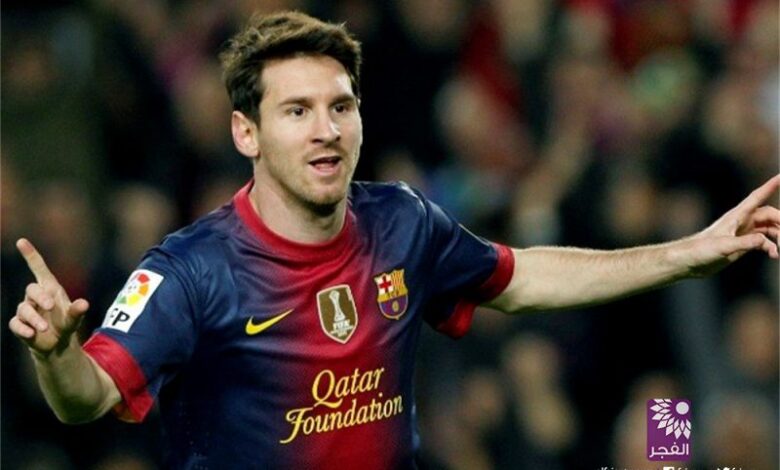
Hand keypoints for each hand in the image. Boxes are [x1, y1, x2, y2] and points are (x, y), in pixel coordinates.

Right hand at [9, 238, 89, 355]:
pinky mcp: (20, 324)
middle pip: (31, 289)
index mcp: (50, 289)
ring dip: (34, 318)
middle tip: (50, 306)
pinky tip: (31, 334)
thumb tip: (84, 304)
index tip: (21, 241)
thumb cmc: (66, 323)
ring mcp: (26, 310)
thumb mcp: (74, 318)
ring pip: (23, 308)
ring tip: (44, 328)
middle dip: (40, 296)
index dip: (30, 255)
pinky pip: (15, 323)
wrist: (57, 344)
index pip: (38, 268)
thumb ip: (77, 311)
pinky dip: (22, 329)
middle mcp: (36, 297)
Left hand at [687, 175, 779, 275]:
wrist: (687, 261)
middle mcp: (742, 222)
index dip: (770, 186)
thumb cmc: (700, 250)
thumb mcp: (724, 246)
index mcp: (737, 216)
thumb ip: (745, 243)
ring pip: (769, 228)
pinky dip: (771, 247)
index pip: (758, 196)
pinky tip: (774, 255)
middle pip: (770, 215)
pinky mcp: (741, 244)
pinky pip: (764, 241)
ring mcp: (742, 233)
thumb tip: (765, 240)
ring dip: (779, 236)